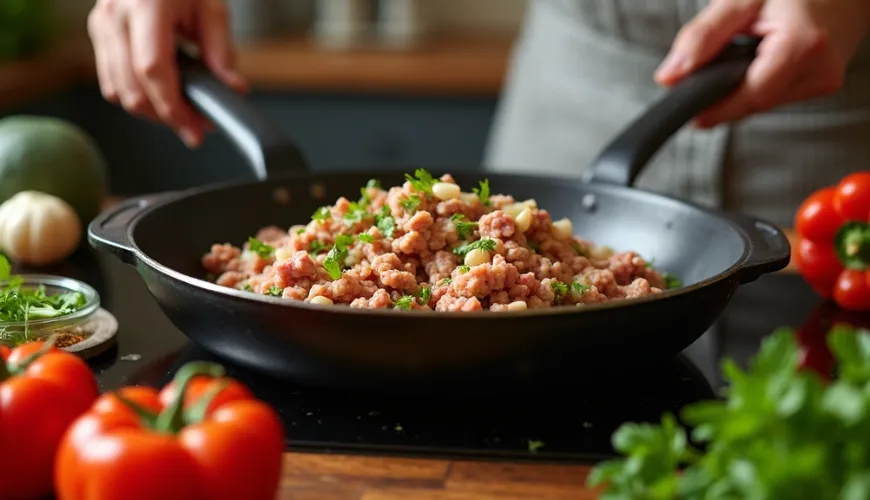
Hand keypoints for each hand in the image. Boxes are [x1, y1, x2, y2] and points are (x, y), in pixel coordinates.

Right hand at [87, 0, 247, 147]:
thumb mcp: (211, 6)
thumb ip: (221, 51)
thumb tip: (233, 89)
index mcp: (146, 6)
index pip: (154, 70)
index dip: (173, 107)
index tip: (194, 129)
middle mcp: (115, 16)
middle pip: (132, 89)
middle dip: (165, 118)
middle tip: (196, 129)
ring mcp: (101, 24)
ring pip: (117, 91)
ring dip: (150, 112)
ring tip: (182, 115)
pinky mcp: (98, 32)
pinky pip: (109, 80)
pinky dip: (134, 96)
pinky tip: (160, 97)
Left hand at [654, 0, 869, 127]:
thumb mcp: (741, 0)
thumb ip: (703, 37)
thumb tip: (670, 76)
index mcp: (800, 46)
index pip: (749, 98)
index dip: (716, 108)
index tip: (690, 112)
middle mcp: (819, 69)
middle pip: (755, 104)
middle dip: (727, 95)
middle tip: (707, 76)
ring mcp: (825, 79)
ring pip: (766, 102)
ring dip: (744, 87)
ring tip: (742, 55)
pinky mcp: (824, 82)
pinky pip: (779, 94)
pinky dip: (761, 82)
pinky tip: (760, 59)